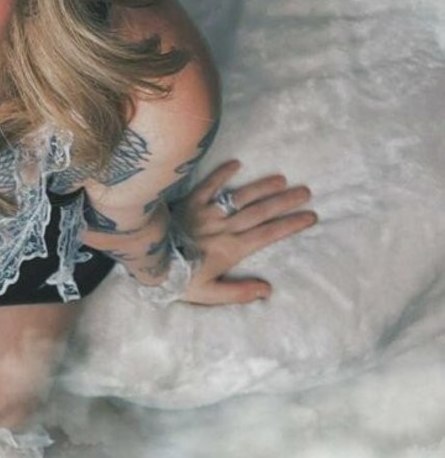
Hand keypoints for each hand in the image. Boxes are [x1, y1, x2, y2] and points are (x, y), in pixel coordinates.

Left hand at [173, 159, 315, 304]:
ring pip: (240, 196)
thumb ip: (239, 292)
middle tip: (305, 192)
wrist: (147, 257)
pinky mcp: (190, 202)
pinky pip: (208, 185)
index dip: (290, 225)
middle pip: (260, 212)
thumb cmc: (179, 278)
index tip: (310, 216)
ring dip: (261, 187)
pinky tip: (235, 163)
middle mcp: (223, 227)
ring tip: (281, 179)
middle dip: (285, 202)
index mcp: (231, 249)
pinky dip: (221, 174)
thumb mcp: (209, 294)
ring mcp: (207, 212)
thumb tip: (267, 290)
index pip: (267, 234)